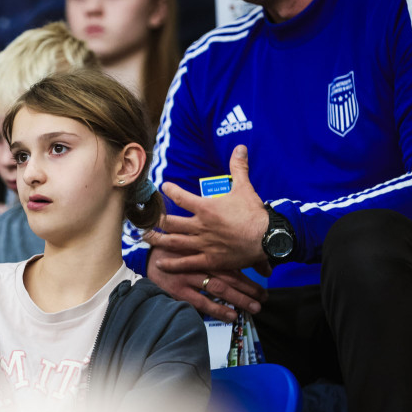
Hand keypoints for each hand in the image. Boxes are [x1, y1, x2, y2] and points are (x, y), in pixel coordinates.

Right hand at [147, 247, 266, 321]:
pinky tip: (231, 316)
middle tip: (263, 299)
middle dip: (249, 289)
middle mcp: (199, 262)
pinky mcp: (178, 290)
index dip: (250, 273)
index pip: (232, 262)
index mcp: (204, 250)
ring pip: (219, 288)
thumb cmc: (172, 249)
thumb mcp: (193, 242)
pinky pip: (202, 302)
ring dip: (239, 299)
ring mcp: (188, 277)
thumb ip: (213, 249)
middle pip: (230, 276)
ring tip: (253, 308)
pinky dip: (218, 309)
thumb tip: (239, 256)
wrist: (144, 256)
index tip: (264, 282)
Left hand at [151, 145, 268, 272]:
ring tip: (144, 238)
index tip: (163, 187)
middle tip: (143, 219)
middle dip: (155, 220)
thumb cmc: (255, 213)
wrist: (268, 238)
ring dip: (157, 240)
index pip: (180, 197)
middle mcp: (200, 226)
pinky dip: (173, 264)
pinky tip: (160, 264)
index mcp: (206, 208)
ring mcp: (203, 244)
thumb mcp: (245, 187)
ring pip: (174, 242)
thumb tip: (240, 147)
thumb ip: (238, 168)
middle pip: (170, 222)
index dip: (170, 191)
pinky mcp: (210, 259)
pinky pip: (187, 263)